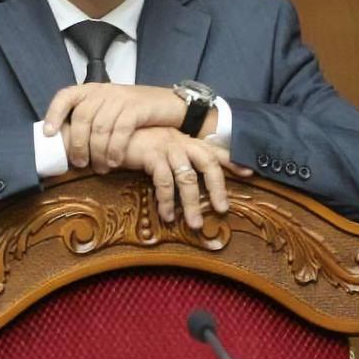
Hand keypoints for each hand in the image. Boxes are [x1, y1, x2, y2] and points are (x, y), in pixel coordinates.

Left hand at [43, 84, 186, 171]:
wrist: (172, 105)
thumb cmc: (137, 113)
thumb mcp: (111, 109)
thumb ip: (92, 119)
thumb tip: (68, 144)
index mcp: (92, 90)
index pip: (66, 96)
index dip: (54, 113)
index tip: (48, 133)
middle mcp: (104, 91)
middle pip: (82, 117)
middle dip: (78, 144)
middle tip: (80, 163)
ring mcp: (121, 98)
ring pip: (100, 127)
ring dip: (98, 152)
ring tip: (100, 168)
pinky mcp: (137, 108)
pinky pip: (120, 130)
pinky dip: (115, 149)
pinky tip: (115, 162)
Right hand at [121, 127, 252, 228]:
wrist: (108, 133)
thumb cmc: (134, 145)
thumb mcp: (158, 150)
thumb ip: (175, 160)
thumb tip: (187, 180)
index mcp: (185, 140)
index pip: (213, 150)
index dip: (232, 161)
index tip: (249, 173)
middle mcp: (180, 140)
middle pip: (207, 162)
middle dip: (217, 187)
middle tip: (222, 209)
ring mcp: (166, 146)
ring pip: (187, 177)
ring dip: (191, 203)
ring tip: (195, 224)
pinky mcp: (150, 153)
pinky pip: (164, 180)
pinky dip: (166, 201)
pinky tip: (166, 215)